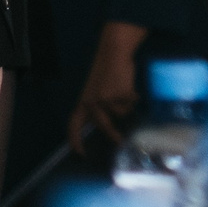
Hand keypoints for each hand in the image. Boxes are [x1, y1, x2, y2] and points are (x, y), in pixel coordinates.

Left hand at [69, 22, 143, 155]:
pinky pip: (131, 103)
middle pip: (103, 125)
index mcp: (83, 102)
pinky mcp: (119, 94)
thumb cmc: (106, 71)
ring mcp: (105, 99)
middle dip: (113, 135)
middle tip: (121, 142)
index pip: (74, 125)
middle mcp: (91, 103)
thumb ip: (97, 107)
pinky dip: (134, 98)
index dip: (75, 141)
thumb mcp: (95, 91)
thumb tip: (106, 125)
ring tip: (125, 92)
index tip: (80, 154)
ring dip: (126, 105)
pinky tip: (131, 88)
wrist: (113, 53)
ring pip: (121, 113)